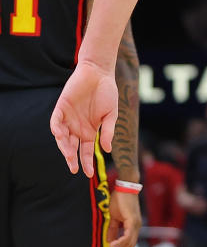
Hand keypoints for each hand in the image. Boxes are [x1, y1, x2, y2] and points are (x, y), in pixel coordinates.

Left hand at [50, 61, 117, 175]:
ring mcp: (68, 119)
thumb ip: (108, 131)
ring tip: (69, 154)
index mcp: (90, 130)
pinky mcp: (61, 108)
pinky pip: (55, 122)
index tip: (88, 173)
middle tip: (74, 167)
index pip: (87, 150)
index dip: (87, 162)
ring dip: (64, 147)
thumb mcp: (111, 114)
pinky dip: (56, 129)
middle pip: (72, 147)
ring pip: (62, 138)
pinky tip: (60, 135)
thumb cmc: (107, 93)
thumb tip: (107, 150)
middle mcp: (78, 127)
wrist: (99, 73)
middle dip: (73, 158)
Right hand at [106, 190, 142, 246]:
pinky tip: (112, 244)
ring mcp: (136, 224)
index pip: (129, 244)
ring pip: (129, 243)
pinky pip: (127, 235)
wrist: (124, 188)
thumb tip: (109, 241)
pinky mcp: (132, 220)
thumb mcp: (114, 218)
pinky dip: (120, 241)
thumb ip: (113, 229)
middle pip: (130, 246)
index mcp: (133, 227)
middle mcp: (136, 227)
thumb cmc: (120, 201)